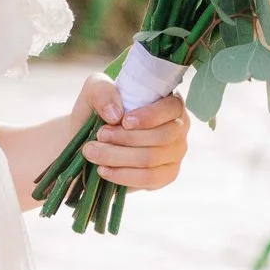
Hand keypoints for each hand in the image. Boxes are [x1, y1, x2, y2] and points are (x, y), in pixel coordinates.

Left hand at [72, 75, 190, 191]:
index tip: (124, 121)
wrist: (92, 138)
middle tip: (99, 136)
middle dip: (126, 138)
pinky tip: (103, 170)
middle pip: (161, 137)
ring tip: (93, 152)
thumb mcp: (94, 90)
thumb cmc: (100, 110)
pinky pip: (149, 179)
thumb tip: (116, 114)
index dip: (150, 116)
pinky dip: (123, 175)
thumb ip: (102, 92)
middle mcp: (178, 128)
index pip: (172, 108)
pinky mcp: (165, 175)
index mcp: (169, 102)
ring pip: (151, 159)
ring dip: (118, 157)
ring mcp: (175, 154)